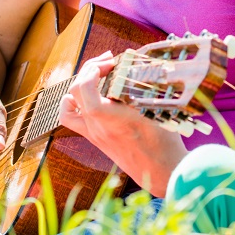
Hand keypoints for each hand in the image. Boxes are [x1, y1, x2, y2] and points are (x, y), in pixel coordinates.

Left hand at [58, 55, 186, 195]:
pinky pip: (72, 118)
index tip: (112, 61)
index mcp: (110, 119)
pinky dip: (73, 103)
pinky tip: (87, 95)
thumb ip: (149, 89)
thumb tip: (149, 64)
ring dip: (80, 84)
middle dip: (90, 69)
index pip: (85, 86)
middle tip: (109, 61)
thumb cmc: (165, 143)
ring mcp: (94, 134)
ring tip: (97, 74)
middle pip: (76, 90)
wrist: (162, 172)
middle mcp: (97, 127)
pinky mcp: (96, 139)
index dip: (94, 68)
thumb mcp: (159, 111)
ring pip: (69, 104)